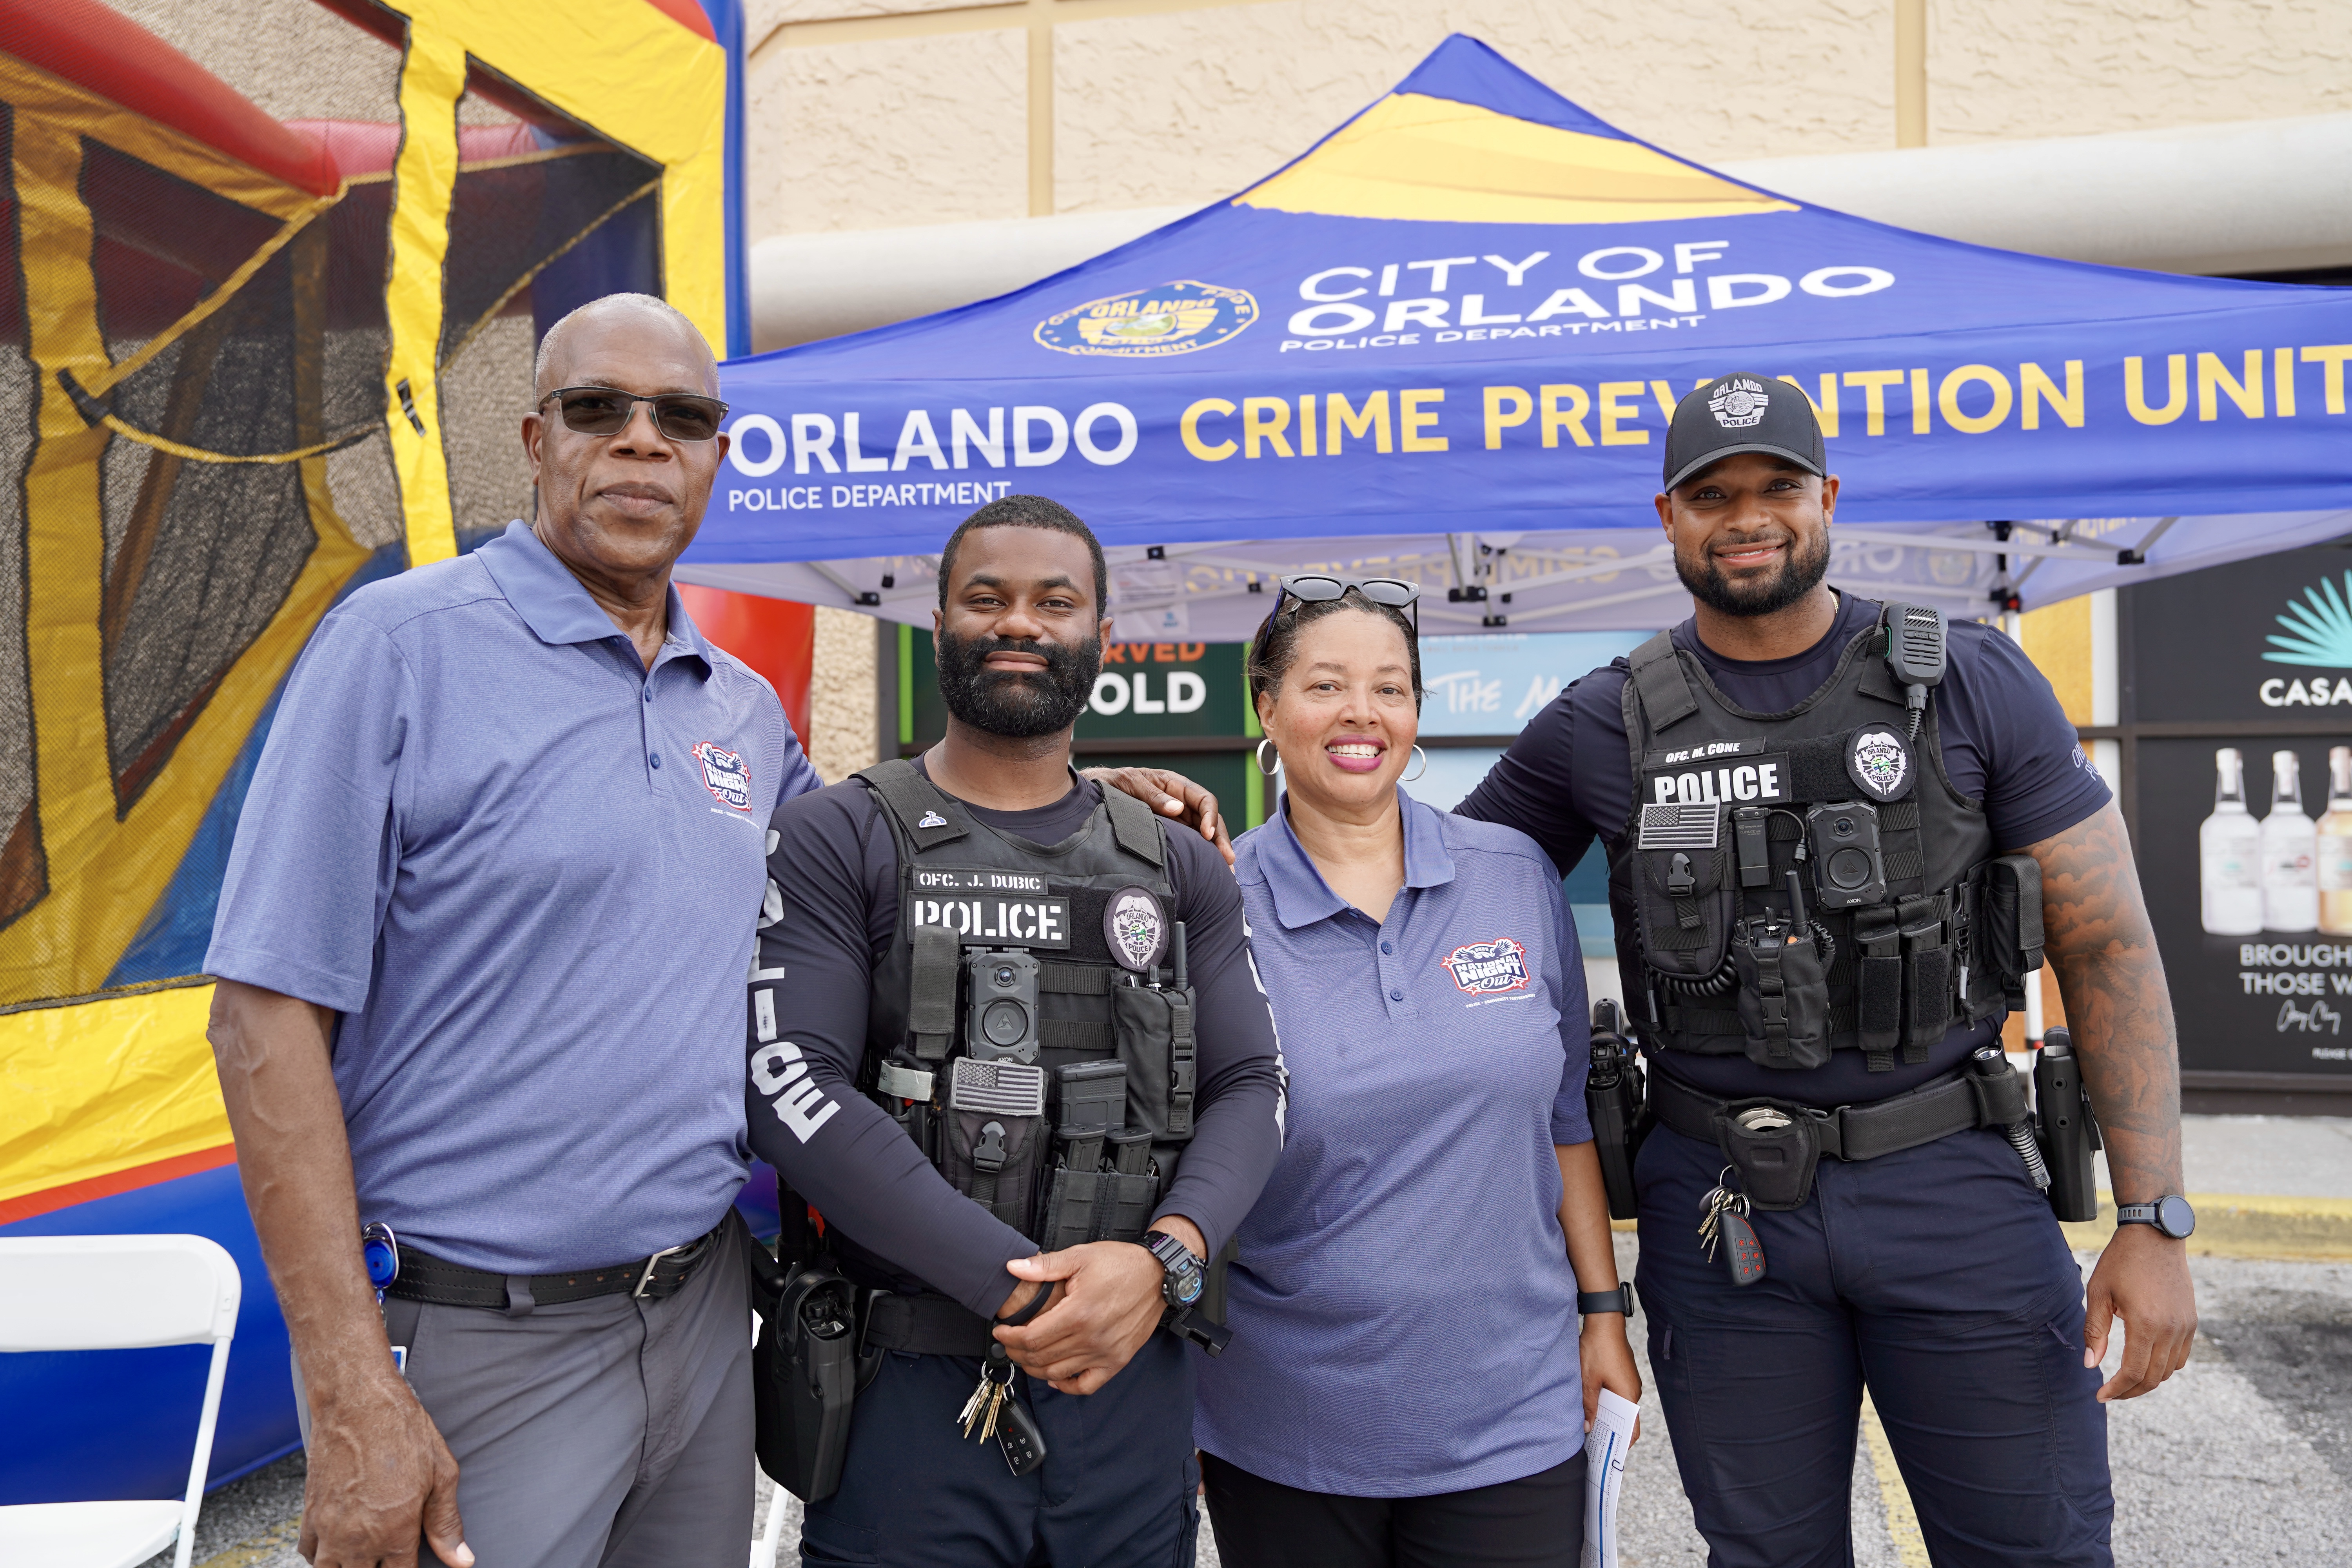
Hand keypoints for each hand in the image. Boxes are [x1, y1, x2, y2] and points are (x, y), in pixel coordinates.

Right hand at [299, 1368, 468, 1567]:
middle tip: (388, 1557)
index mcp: (395, 1533)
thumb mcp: (441, 1475)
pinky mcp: (309, 1514)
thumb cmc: (402, 1432)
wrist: (357, 1403)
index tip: (413, 1563)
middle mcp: (358, 1539)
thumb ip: (446, 1523)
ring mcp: (329, 1529)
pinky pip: (309, 1552)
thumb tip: (462, 1559)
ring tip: (365, 1557)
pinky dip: (321, 1556)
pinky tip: (338, 1546)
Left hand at [994, 1241, 1168, 1392]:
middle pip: (1040, 1358)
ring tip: (1025, 1356)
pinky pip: (1086, 1385)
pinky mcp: (1117, 1360)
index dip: (1009, 1337)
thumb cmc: (1121, 1264)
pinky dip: (1067, 1386)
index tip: (1000, 1330)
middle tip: (1008, 1342)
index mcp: (1078, 1313)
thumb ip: (1044, 1266)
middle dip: (1017, 1352)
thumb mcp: (1080, 1256)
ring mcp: (1105, 1353)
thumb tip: (1013, 1267)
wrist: (1158, 1275)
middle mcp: (1091, 1338)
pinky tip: (1056, 1378)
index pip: (1031, 1337)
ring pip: (1058, 1374)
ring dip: (1035, 1369)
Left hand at [1081, 767, 1233, 865]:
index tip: (1207, 835)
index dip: (1209, 817)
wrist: (1092, 794)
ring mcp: (1178, 818)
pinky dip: (1203, 855)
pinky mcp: (1172, 832)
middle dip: (1221, 839)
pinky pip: (1192, 843)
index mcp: (1175, 785)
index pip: (1203, 799)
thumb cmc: (1112, 784)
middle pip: (1210, 819)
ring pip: (1204, 834)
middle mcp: (1181, 802)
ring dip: (1217, 851)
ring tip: (1226, 872)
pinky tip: (1210, 870)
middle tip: (1228, 860)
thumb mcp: (1130, 784)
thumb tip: (1177, 808)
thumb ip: (1153, 796)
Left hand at [1579, 1316, 1642, 1442]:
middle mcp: (1633, 1390)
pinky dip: (1607, 1402)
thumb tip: (1588, 1427)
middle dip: (1612, 1430)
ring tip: (1591, 1424)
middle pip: (1626, 1418)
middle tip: (1595, 1442)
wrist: (1604, 1321)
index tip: (1611, 1454)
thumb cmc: (1597, 1349)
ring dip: (1608, 1414)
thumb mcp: (1588, 1380)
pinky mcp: (1624, 1373)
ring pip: (1620, 1405)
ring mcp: (1630, 1381)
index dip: (1623, 1443)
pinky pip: (1618, 1393)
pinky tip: (1592, 1404)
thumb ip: (1589, 1405)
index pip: (1632, 1428)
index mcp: (1629, 1395)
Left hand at [2082, 1221, 2195, 1400]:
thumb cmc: (2121, 1262)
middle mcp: (2171, 1330)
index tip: (2100, 1396)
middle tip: (2110, 1393)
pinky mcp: (2192, 1321)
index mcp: (2145, 1324)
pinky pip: (2181, 1356)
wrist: (2155, 1236)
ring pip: (2169, 1370)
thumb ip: (2094, 1331)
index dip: (2116, 1390)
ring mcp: (2185, 1326)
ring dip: (2148, 1380)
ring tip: (2124, 1380)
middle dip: (2130, 1391)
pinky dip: (2164, 1366)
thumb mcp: (2098, 1293)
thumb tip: (2091, 1365)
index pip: (2133, 1372)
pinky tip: (2145, 1361)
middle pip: (2153, 1378)